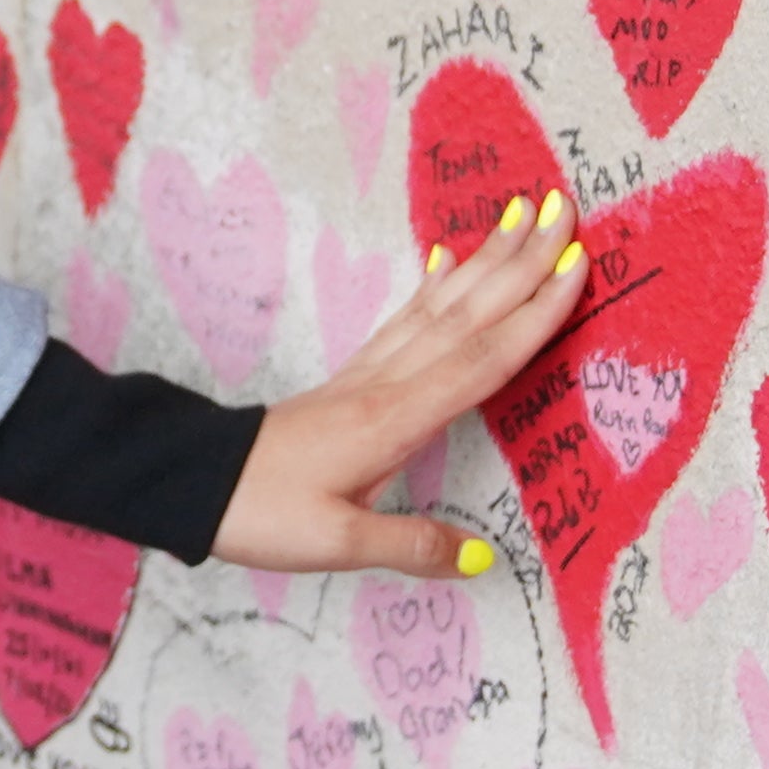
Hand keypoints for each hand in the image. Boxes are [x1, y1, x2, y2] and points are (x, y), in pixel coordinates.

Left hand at [211, 188, 594, 578]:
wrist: (194, 480)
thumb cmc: (261, 512)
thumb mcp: (336, 544)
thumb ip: (412, 547)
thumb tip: (482, 559)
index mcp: (394, 419)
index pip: (480, 360)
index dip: (533, 315)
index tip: (575, 264)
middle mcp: (387, 384)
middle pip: (467, 315)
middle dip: (521, 263)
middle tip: (564, 208)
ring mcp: (367, 374)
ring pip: (440, 307)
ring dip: (485, 262)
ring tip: (520, 216)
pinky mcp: (351, 379)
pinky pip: (404, 320)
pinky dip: (433, 287)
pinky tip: (446, 262)